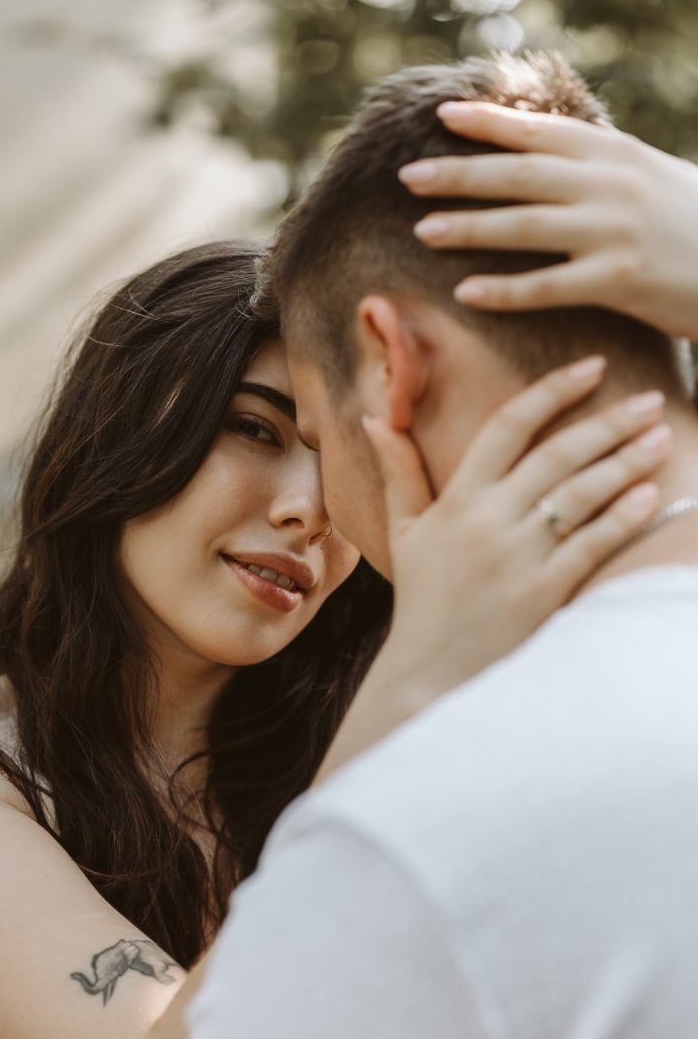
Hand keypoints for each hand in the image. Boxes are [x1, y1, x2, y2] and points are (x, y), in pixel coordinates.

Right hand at [364, 355, 667, 705]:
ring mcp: (516, 557)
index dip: (553, 391)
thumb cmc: (422, 598)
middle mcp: (488, 521)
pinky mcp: (541, 593)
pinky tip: (651, 495)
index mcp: (458, 499)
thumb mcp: (404, 531)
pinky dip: (622, 518)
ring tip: (661, 439)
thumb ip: (399, 472)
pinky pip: (590, 545)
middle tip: (651, 400)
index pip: (508, 426)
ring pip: (581, 495)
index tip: (592, 366)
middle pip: (557, 454)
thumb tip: (376, 418)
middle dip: (610, 422)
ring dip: (627, 463)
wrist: (430, 671)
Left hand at [398, 101, 697, 340]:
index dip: (489, 123)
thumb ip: (593, 165)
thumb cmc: (687, 221)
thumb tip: (540, 153)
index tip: (444, 115)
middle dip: (460, 174)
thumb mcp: (645, 174)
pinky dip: (505, 290)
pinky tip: (466, 294)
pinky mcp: (619, 281)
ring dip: (470, 228)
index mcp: (612, 154)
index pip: (539, 133)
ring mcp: (612, 232)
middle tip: (408, 176)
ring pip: (526, 228)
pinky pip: (548, 288)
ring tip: (423, 231)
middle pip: (519, 176)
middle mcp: (608, 185)